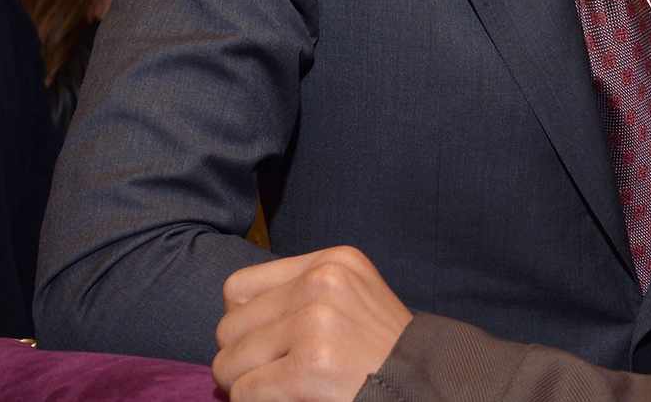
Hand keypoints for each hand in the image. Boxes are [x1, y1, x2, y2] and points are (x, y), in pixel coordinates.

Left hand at [212, 246, 413, 401]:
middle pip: (228, 327)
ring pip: (230, 362)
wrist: (421, 382)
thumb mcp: (350, 296)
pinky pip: (245, 391)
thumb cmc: (379, 348)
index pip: (238, 287)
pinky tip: (289, 399)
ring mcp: (315, 322)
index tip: (264, 343)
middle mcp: (322, 282)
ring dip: (245, 384)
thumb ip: (299, 294)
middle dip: (240, 358)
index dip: (241, 322)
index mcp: (332, 261)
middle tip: (269, 374)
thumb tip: (229, 323)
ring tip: (278, 388)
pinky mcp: (310, 365)